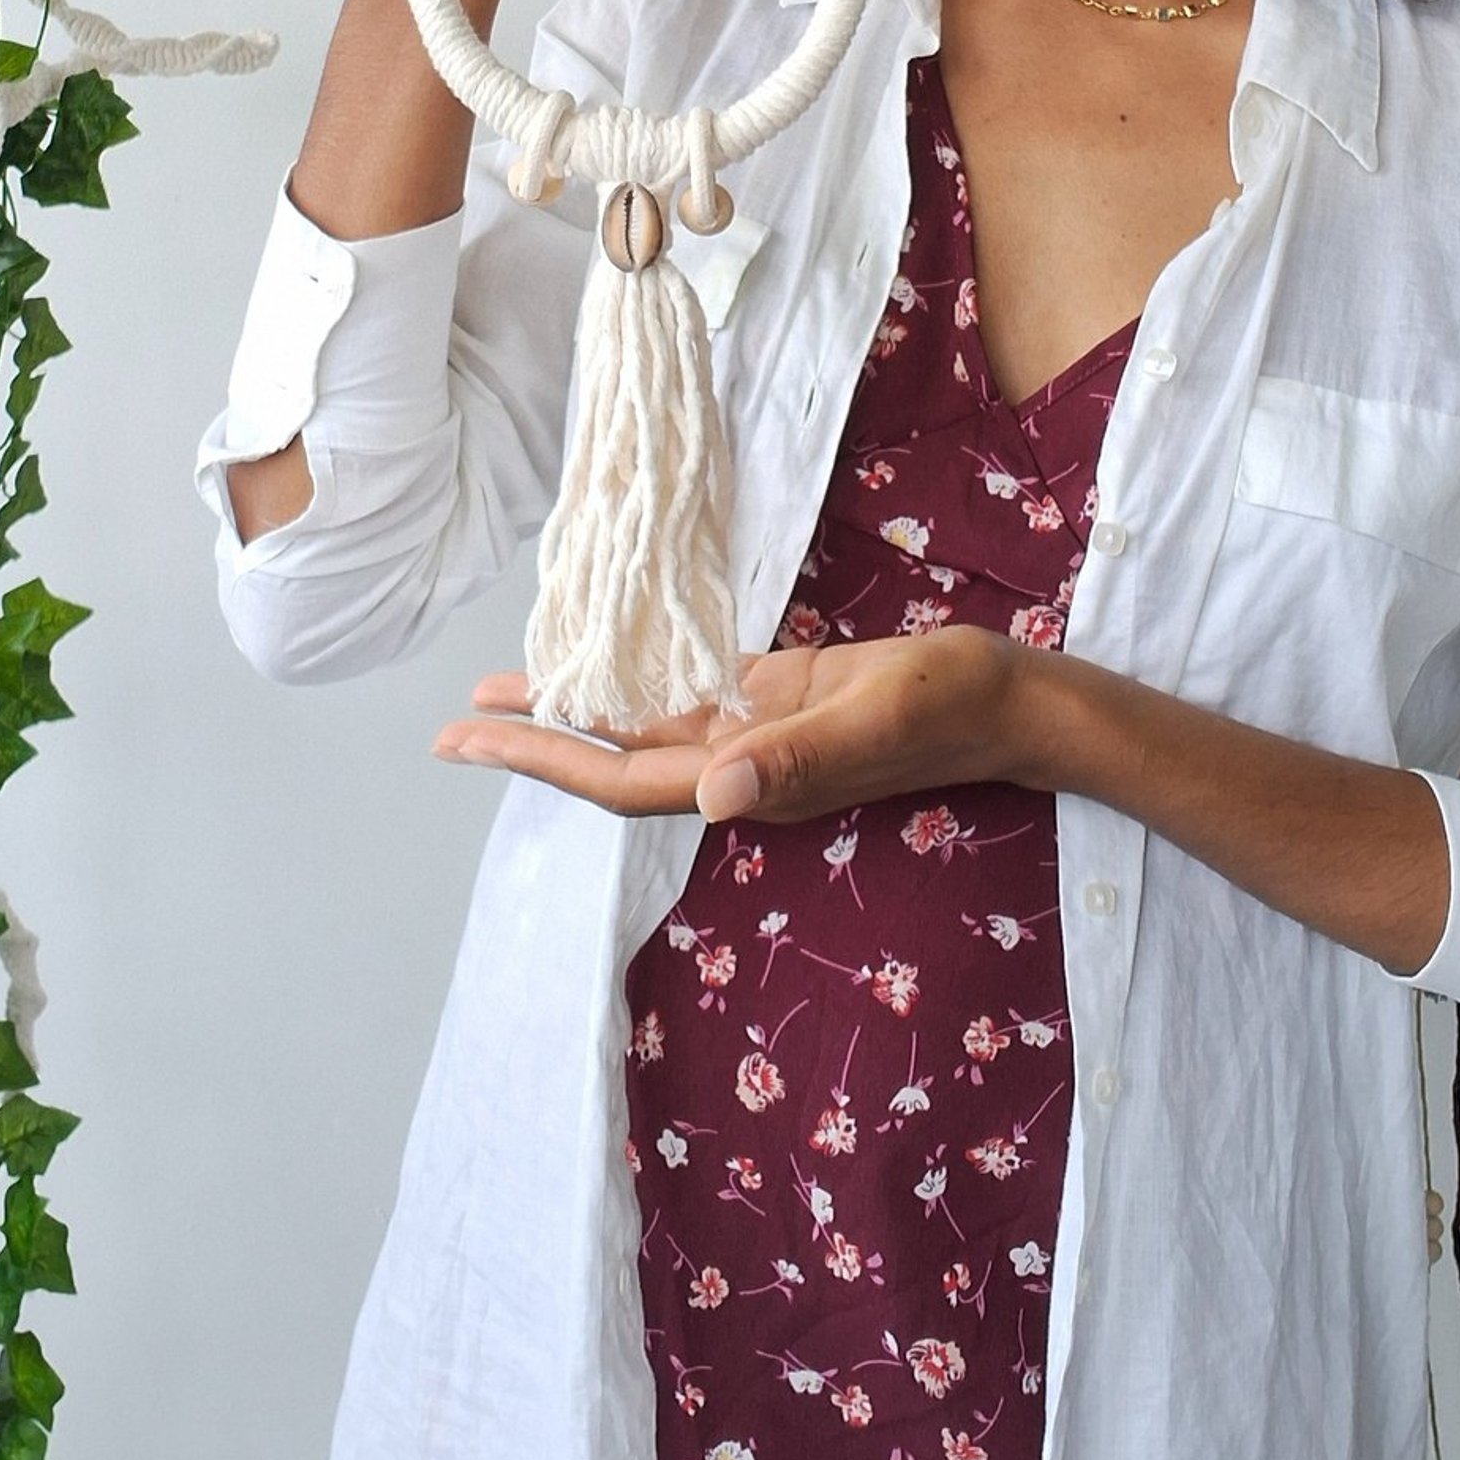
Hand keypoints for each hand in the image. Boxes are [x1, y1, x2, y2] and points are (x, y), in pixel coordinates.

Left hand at [432, 627, 1042, 821]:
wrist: (1007, 698)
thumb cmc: (951, 707)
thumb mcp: (877, 722)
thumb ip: (802, 758)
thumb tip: (713, 795)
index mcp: (752, 779)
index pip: (621, 778)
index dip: (542, 760)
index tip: (468, 740)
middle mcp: (739, 765)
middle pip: (612, 757)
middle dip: (532, 740)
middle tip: (451, 725)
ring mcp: (756, 732)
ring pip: (643, 724)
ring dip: (575, 708)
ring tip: (504, 690)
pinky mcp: (779, 695)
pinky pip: (689, 693)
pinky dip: (637, 680)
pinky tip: (602, 664)